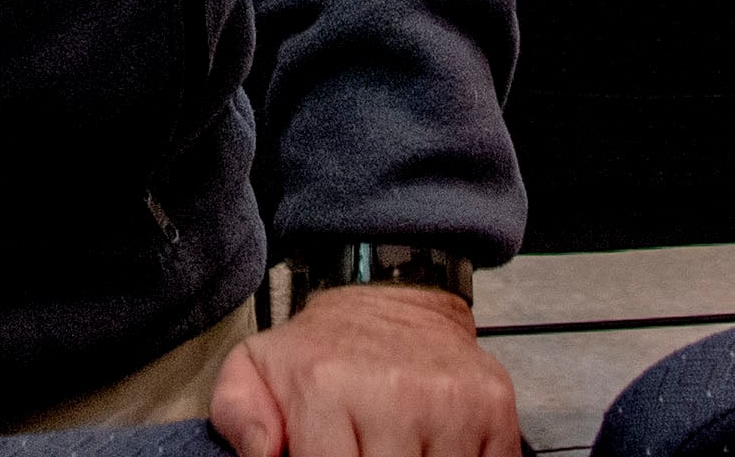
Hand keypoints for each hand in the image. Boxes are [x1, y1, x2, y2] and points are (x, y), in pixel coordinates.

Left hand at [211, 284, 518, 456]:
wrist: (391, 294)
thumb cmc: (322, 348)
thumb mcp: (256, 366)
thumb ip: (239, 416)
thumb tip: (261, 456)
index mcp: (324, 388)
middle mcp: (393, 396)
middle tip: (357, 449)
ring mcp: (451, 406)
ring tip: (389, 445)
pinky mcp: (496, 411)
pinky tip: (428, 448)